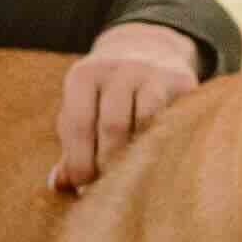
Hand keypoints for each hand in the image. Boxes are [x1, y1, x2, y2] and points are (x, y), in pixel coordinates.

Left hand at [53, 22, 204, 194]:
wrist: (149, 53)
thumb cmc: (104, 98)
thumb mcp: (82, 114)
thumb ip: (71, 149)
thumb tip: (59, 185)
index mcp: (84, 76)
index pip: (79, 124)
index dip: (80, 161)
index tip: (83, 186)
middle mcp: (118, 69)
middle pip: (113, 126)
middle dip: (109, 163)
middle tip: (110, 188)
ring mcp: (153, 73)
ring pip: (145, 122)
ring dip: (138, 156)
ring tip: (132, 177)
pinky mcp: (183, 82)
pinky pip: (173, 120)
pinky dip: (163, 144)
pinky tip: (156, 161)